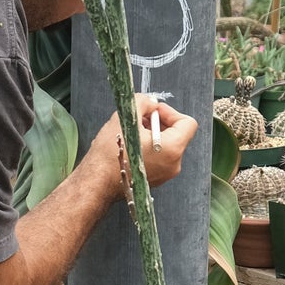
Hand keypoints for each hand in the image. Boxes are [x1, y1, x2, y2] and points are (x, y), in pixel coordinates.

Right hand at [84, 100, 198, 193]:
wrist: (97, 182)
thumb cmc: (110, 155)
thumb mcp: (126, 117)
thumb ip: (144, 102)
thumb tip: (150, 103)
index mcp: (172, 148)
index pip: (187, 123)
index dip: (170, 112)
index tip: (154, 111)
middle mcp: (173, 164)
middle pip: (177, 134)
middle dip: (159, 123)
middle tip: (141, 119)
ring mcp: (165, 174)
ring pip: (167, 147)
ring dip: (153, 135)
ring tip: (133, 133)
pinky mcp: (155, 180)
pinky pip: (159, 159)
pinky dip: (150, 149)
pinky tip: (132, 146)